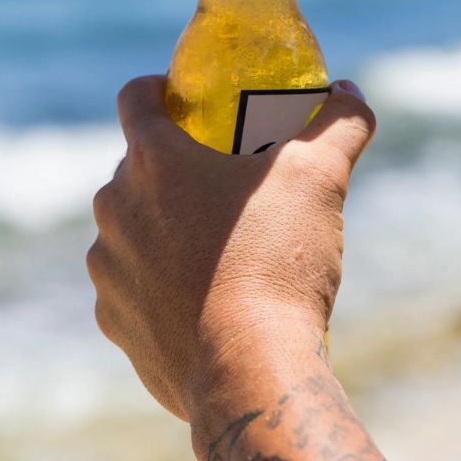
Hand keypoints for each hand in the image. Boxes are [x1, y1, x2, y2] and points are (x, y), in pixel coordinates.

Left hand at [87, 76, 375, 423]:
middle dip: (171, 165)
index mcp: (152, 161)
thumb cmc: (279, 261)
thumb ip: (339, 124)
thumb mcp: (321, 177)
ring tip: (214, 242)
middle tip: (221, 177)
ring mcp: (109, 267)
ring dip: (159, 224)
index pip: (135, 98)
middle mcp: (115, 207)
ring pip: (129, 226)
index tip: (187, 99)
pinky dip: (156, 281)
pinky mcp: (114, 320)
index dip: (159, 88)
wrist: (250, 372)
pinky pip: (130, 284)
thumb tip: (351, 91)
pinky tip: (200, 295)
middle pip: (135, 166)